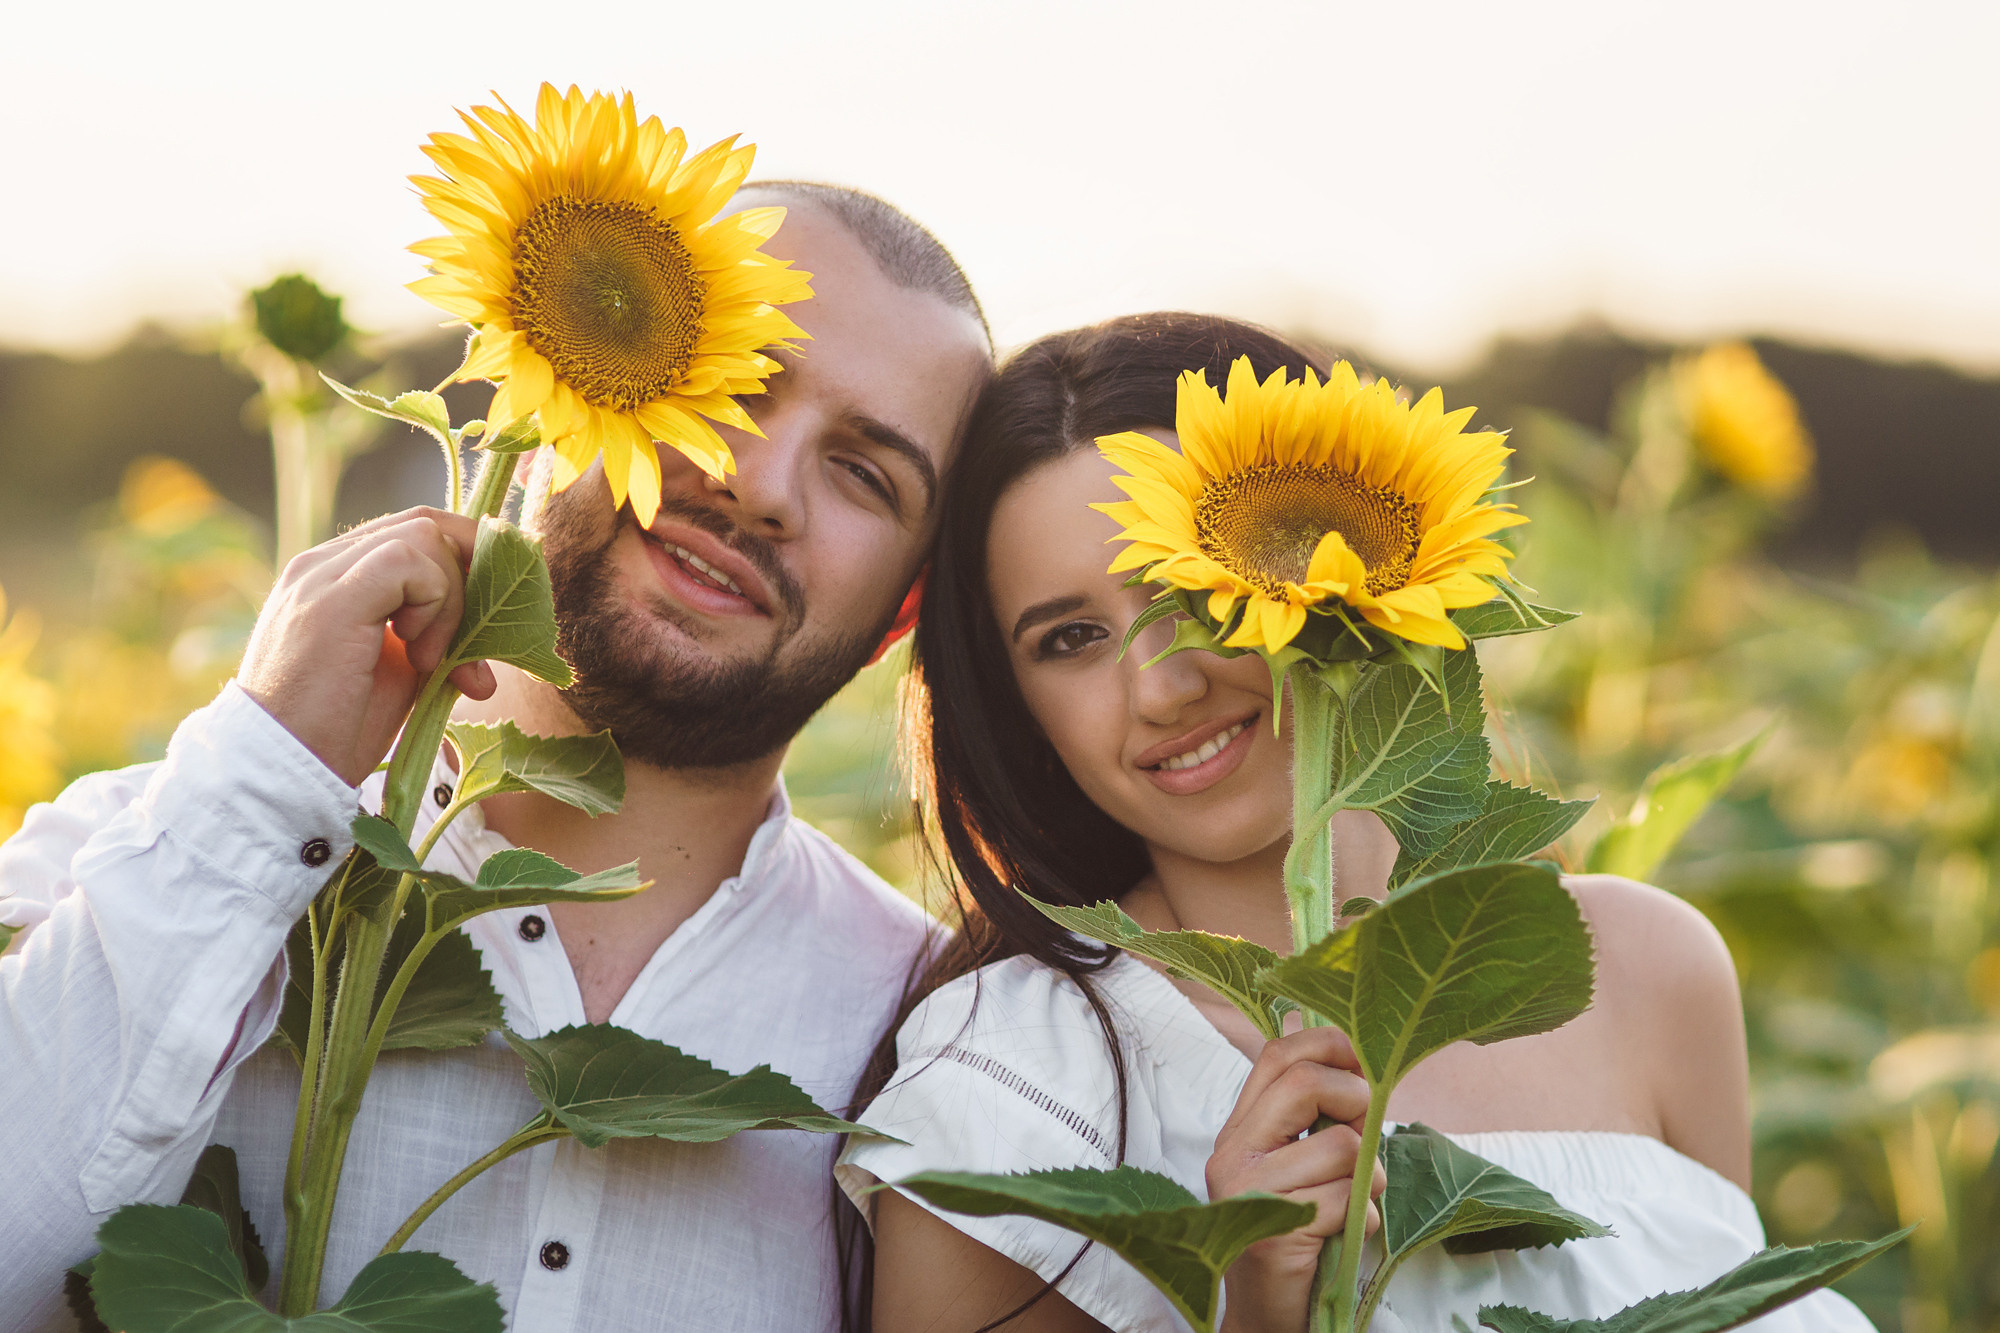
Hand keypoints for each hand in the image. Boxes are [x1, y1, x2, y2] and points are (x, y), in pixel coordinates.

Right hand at [238, 508, 496, 785]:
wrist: (280, 772)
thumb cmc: (336, 731)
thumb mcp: (400, 673)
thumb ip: (435, 637)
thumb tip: (491, 635)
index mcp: (334, 578)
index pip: (412, 534)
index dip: (462, 566)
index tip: (486, 620)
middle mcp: (322, 565)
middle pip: (424, 523)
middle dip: (472, 572)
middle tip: (479, 637)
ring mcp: (321, 576)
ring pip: (423, 535)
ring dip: (452, 599)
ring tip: (432, 661)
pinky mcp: (332, 599)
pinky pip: (410, 559)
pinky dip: (435, 602)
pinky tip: (420, 655)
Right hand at [1210, 1027, 1384, 1332]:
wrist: (1268, 1312)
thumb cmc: (1298, 1234)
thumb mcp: (1301, 1165)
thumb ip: (1315, 1118)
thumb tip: (1350, 1058)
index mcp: (1240, 1130)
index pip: (1277, 1056)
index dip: (1327, 1044)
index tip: (1363, 1064)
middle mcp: (1232, 1153)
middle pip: (1304, 1084)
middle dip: (1355, 1100)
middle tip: (1364, 1135)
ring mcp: (1247, 1191)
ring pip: (1340, 1147)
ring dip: (1369, 1178)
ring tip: (1351, 1204)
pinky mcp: (1272, 1231)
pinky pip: (1347, 1200)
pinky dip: (1363, 1219)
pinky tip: (1340, 1236)